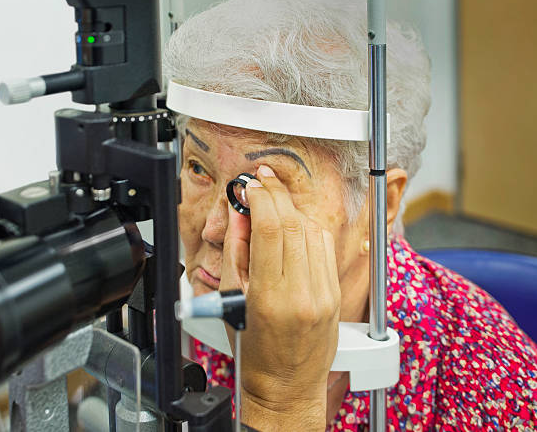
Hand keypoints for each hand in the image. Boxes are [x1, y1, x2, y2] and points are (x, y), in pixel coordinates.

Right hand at [220, 165, 340, 430]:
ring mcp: (324, 293)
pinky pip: (325, 247)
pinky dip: (309, 229)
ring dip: (293, 209)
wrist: (285, 384)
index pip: (270, 229)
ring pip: (313, 231)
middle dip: (276, 195)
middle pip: (293, 224)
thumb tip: (241, 215)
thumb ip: (235, 251)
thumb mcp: (231, 300)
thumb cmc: (253, 349)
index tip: (251, 186)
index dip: (260, 198)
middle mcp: (302, 293)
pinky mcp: (335, 293)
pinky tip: (295, 225)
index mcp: (270, 297)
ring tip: (275, 202)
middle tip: (262, 181)